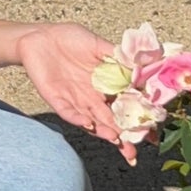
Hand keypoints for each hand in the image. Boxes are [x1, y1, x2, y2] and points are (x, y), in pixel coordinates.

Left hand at [15, 21, 141, 166]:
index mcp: (104, 86)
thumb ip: (118, 56)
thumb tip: (142, 65)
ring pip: (91, 121)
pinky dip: (78, 119)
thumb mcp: (98, 45)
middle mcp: (91, 97)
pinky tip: (88, 124)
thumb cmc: (70, 39)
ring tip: (116, 140)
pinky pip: (68, 112)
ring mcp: (74, 100)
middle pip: (109, 121)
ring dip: (102, 131)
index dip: (135, 119)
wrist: (40, 36)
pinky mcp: (56, 99)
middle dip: (121, 138)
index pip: (123, 106)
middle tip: (133, 153)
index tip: (151, 133)